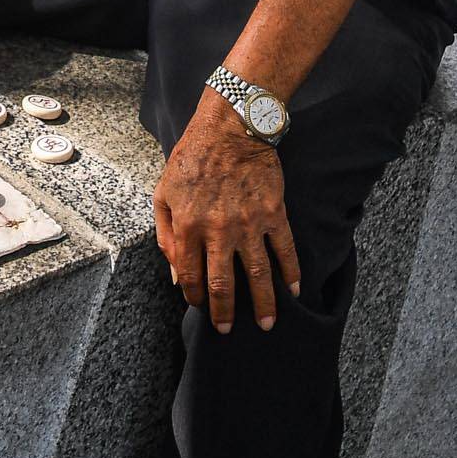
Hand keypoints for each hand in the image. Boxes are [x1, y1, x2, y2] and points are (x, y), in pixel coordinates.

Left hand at [154, 95, 295, 334]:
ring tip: (265, 324)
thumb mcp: (163, 193)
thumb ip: (165, 235)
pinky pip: (285, 250)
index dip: (194, 296)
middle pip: (223, 284)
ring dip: (263, 304)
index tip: (200, 307)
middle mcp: (218, 229)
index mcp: (187, 226)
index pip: (190, 275)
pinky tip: (293, 291)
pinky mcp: (274, 213)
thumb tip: (175, 274)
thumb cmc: (192, 158)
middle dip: (224, 312)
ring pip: (258, 275)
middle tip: (227, 330)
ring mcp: (248, 223)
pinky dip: (290, 273)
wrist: (230, 127)